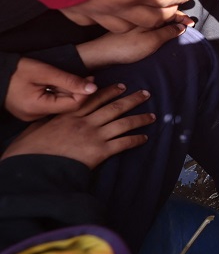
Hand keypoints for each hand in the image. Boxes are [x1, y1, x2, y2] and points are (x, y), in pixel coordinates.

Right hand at [1, 84, 153, 168]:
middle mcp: (86, 122)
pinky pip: (122, 143)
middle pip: (114, 107)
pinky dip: (135, 139)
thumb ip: (52, 119)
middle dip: (132, 100)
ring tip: (152, 116)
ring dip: (140, 118)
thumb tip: (56, 115)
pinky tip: (144, 138)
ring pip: (123, 123)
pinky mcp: (99, 152)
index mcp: (71, 115)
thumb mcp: (38, 127)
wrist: (34, 167)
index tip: (122, 86)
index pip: (95, 99)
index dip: (110, 91)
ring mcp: (94, 136)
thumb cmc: (30, 149)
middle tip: (146, 94)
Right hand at [4, 57, 97, 120]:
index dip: (85, 93)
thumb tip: (92, 88)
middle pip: (67, 107)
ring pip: (60, 106)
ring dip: (67, 92)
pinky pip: (50, 105)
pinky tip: (57, 84)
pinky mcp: (30, 112)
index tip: (91, 79)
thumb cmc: (16, 70)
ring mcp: (31, 116)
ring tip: (67, 79)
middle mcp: (35, 117)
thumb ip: (69, 80)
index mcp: (37, 108)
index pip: (72, 106)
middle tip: (84, 77)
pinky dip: (57, 95)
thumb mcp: (44, 71)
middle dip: (77, 92)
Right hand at [60, 0, 192, 32]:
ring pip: (124, 27)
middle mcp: (117, 8)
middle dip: (165, 14)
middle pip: (149, 20)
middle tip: (173, 7)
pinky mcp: (74, 13)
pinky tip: (111, 12)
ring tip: (146, 12)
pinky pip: (96, 24)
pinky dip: (108, 20)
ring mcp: (94, 13)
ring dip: (139, 22)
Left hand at [76, 22, 187, 70]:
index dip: (183, 17)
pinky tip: (163, 29)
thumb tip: (182, 26)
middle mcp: (145, 15)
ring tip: (180, 25)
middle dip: (178, 16)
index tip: (192, 23)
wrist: (102, 53)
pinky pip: (152, 22)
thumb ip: (168, 32)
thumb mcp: (152, 41)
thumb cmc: (127, 47)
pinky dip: (161, 24)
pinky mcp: (133, 27)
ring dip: (170, 20)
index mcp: (151, 16)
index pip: (172, 12)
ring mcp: (138, 21)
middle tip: (189, 24)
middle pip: (166, 13)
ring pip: (159, 17)